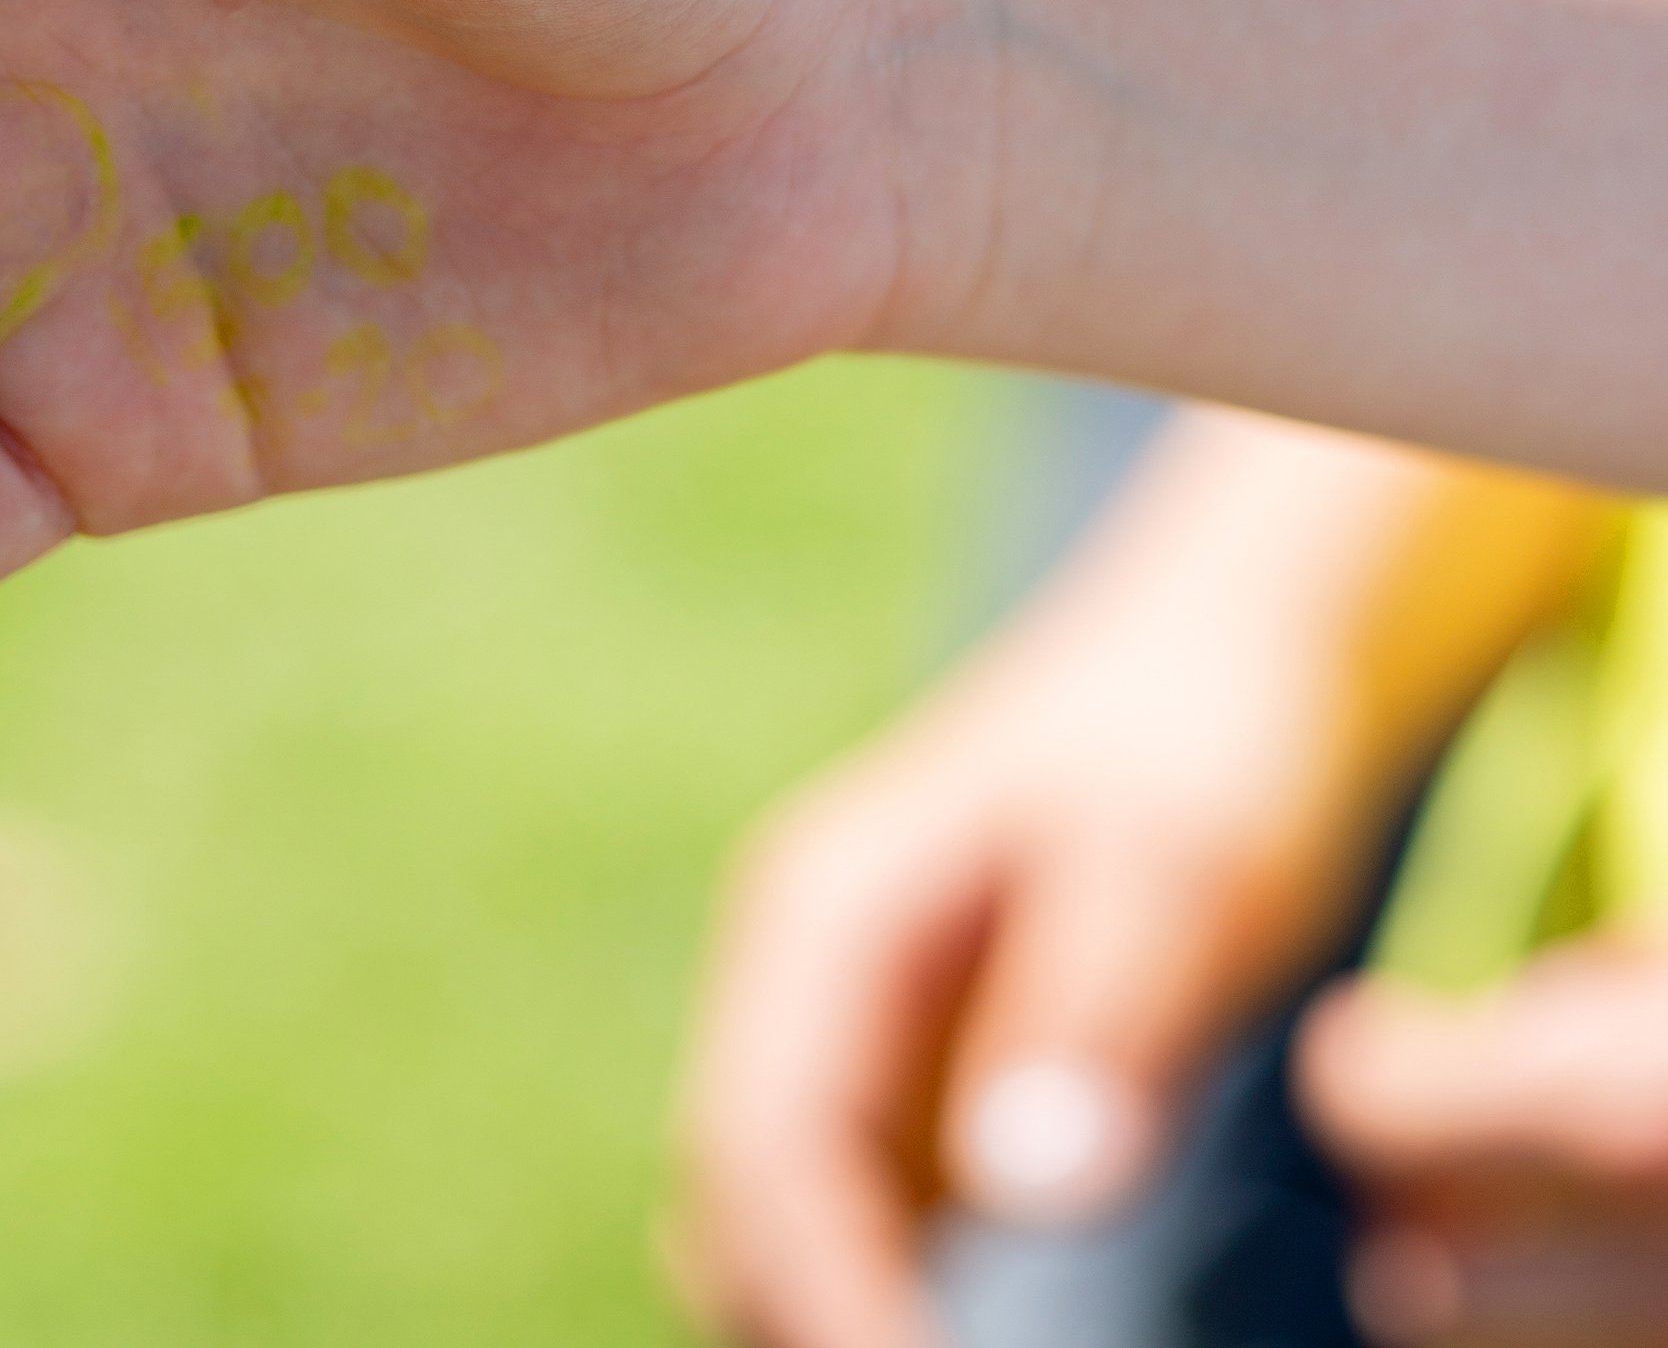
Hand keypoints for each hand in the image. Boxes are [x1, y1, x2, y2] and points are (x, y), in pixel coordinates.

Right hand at [670, 422, 1606, 1347]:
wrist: (1215, 673)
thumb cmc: (1203, 750)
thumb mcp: (1180, 863)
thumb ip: (1099, 1014)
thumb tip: (1022, 1190)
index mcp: (821, 917)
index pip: (768, 1147)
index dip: (826, 1298)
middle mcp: (798, 985)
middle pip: (740, 1215)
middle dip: (817, 1329)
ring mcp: (841, 1043)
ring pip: (774, 1240)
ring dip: (841, 1324)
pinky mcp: (905, 1096)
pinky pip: (853, 1240)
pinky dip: (891, 1316)